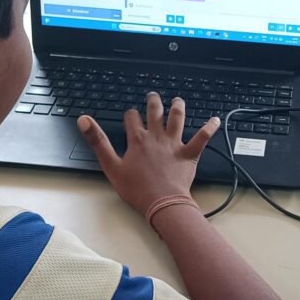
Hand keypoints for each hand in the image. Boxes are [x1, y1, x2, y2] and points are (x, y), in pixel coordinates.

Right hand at [77, 93, 218, 214]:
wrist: (161, 203)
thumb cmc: (136, 189)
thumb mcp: (110, 165)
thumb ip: (98, 141)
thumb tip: (84, 120)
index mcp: (138, 140)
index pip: (132, 118)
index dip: (130, 114)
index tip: (130, 115)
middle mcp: (157, 137)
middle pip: (155, 112)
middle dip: (153, 102)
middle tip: (153, 96)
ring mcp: (174, 145)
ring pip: (177, 119)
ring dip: (178, 107)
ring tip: (178, 100)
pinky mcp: (189, 154)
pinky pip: (202, 138)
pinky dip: (209, 128)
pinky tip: (215, 120)